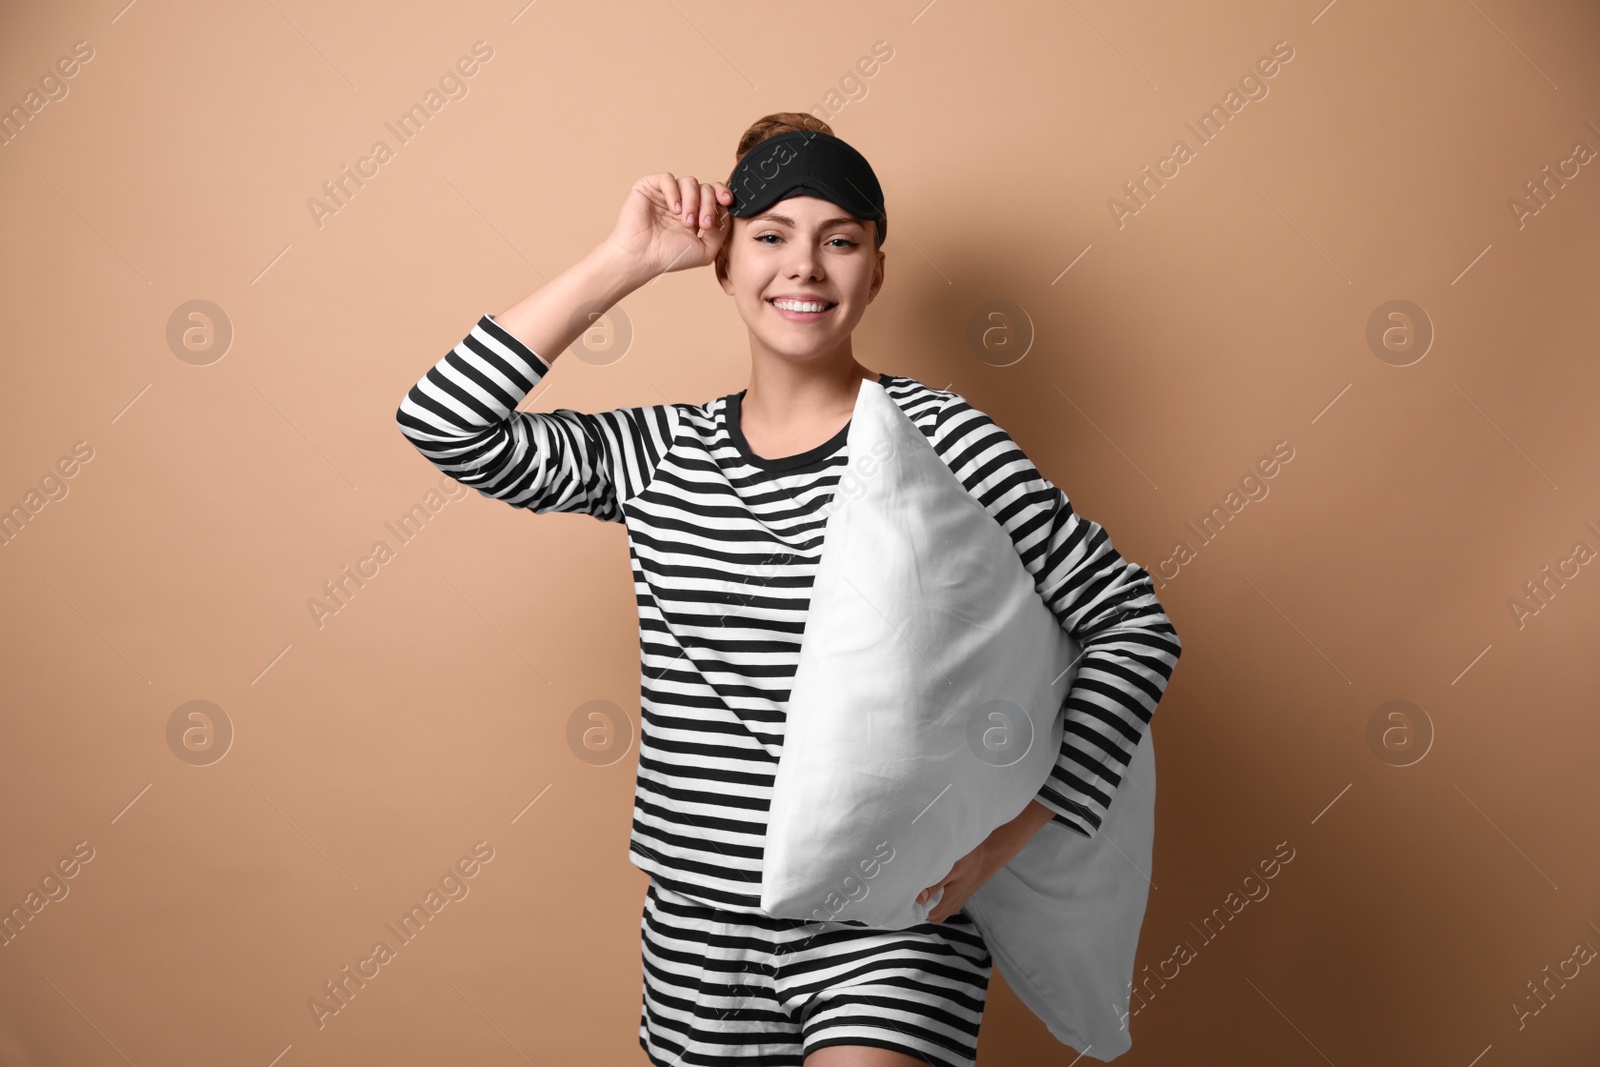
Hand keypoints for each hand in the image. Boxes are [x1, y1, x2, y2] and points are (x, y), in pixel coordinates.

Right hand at [604, 172, 733, 279]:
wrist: (642, 258)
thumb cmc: (669, 257)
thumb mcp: (706, 250)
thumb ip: (721, 232)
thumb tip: (726, 213)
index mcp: (695, 214)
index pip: (713, 195)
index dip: (722, 194)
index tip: (728, 201)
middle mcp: (681, 202)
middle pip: (705, 187)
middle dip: (708, 203)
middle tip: (702, 224)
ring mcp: (665, 195)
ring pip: (689, 181)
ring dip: (692, 200)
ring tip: (686, 221)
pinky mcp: (649, 188)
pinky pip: (668, 179)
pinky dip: (674, 192)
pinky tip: (673, 210)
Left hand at [916, 837, 1002, 923]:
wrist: (988, 856)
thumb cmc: (971, 862)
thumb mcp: (949, 871)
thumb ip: (934, 886)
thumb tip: (919, 899)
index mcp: (950, 902)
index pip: (930, 917)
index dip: (919, 911)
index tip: (911, 899)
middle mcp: (954, 904)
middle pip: (934, 915)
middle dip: (924, 907)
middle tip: (916, 891)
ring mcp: (957, 900)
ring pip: (939, 908)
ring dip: (931, 901)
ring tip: (924, 886)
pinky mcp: (959, 894)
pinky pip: (945, 901)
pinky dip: (938, 896)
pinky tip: (935, 882)